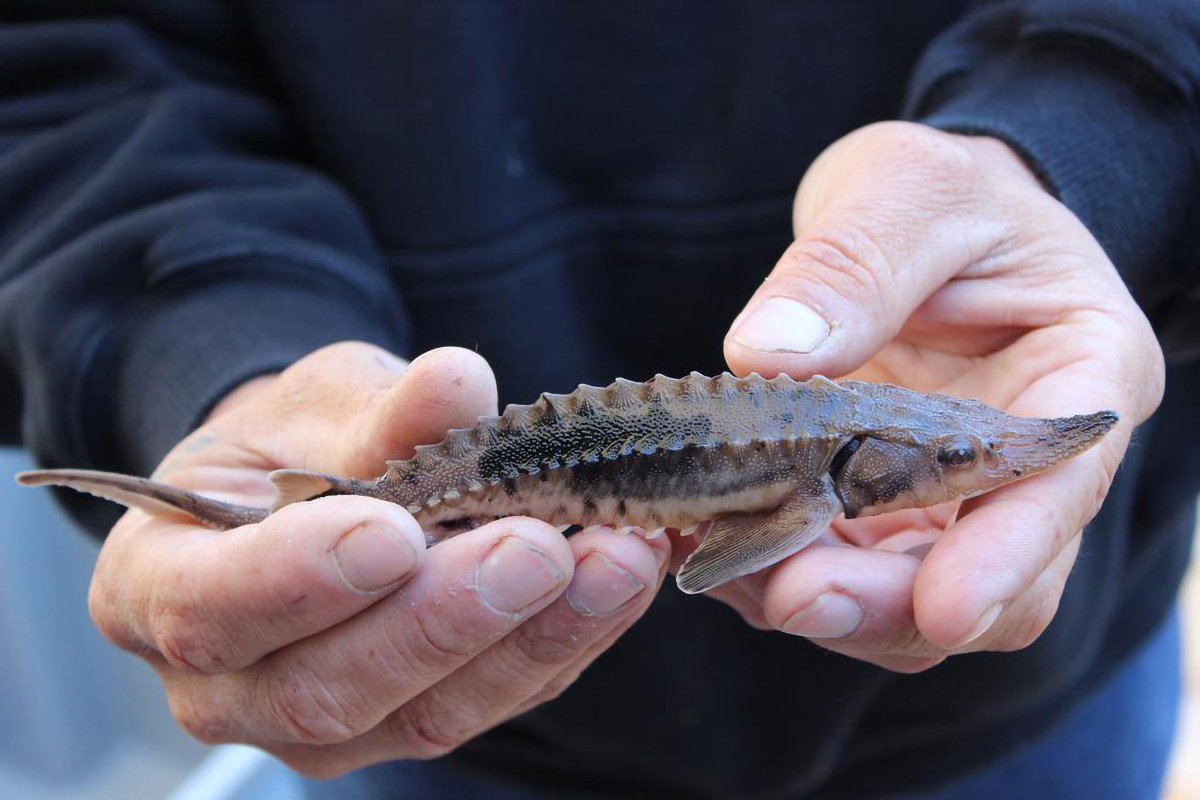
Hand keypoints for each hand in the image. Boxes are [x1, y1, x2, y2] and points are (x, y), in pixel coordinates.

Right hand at [88, 343, 668, 775]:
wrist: (317, 489)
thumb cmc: (293, 442)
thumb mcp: (317, 403)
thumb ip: (380, 410)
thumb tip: (456, 384)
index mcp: (159, 590)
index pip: (213, 610)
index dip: (303, 579)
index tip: (395, 530)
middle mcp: (230, 686)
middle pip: (327, 690)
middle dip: (444, 621)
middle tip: (535, 547)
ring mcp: (325, 723)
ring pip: (426, 716)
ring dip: (534, 638)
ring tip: (614, 558)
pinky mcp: (414, 722)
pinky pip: (493, 703)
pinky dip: (567, 641)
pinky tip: (619, 577)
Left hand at [674, 121, 1163, 671]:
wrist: (905, 219)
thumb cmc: (936, 192)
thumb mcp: (904, 188)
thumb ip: (853, 264)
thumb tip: (767, 355)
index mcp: (1078, 373)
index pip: (1058, 491)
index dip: (1006, 561)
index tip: (942, 608)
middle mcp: (1023, 464)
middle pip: (991, 585)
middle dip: (891, 605)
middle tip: (792, 598)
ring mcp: (948, 500)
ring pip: (911, 604)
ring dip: (826, 606)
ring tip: (732, 576)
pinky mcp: (876, 514)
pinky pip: (840, 573)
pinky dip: (778, 576)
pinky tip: (712, 552)